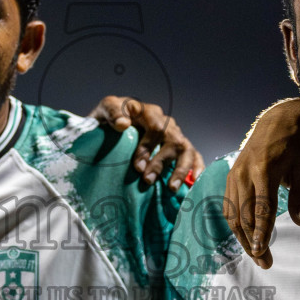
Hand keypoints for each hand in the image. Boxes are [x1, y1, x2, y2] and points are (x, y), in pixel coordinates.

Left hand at [88, 96, 203, 189]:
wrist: (109, 127)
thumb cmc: (106, 121)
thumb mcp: (102, 111)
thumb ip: (111, 113)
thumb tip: (122, 124)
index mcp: (147, 111)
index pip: (155, 127)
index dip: (148, 148)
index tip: (137, 167)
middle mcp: (164, 121)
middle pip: (172, 140)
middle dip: (161, 162)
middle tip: (147, 180)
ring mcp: (173, 134)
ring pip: (185, 149)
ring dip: (179, 169)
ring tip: (171, 188)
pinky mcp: (178, 147)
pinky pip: (194, 155)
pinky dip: (197, 167)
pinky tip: (195, 180)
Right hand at [223, 99, 299, 268]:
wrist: (277, 120)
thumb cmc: (297, 144)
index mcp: (264, 170)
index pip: (261, 209)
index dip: (261, 233)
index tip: (263, 253)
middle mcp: (244, 174)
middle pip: (245, 216)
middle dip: (254, 243)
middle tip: (266, 263)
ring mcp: (234, 175)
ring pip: (234, 214)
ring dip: (243, 238)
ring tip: (257, 255)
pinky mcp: (231, 176)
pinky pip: (229, 205)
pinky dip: (236, 224)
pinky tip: (245, 237)